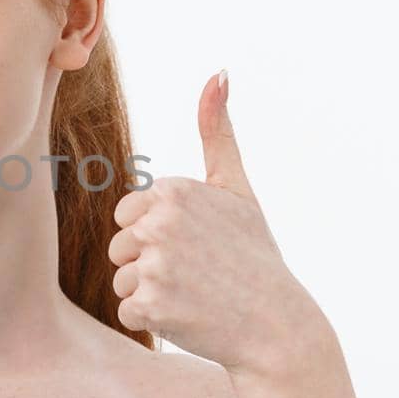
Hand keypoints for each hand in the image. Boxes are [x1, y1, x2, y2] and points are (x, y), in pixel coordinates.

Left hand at [107, 70, 332, 378]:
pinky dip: (155, 319)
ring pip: (121, 279)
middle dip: (150, 264)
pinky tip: (190, 317)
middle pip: (120, 246)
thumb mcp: (237, 188)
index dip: (158, 235)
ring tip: (195, 295)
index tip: (197, 245)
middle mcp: (161, 223)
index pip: (127, 215)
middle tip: (198, 274)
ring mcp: (155, 265)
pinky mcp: (150, 306)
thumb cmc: (254, 254)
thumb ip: (218, 132)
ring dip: (151, 293)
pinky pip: (128, 311)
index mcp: (174, 190)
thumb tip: (218, 72)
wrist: (278, 325)